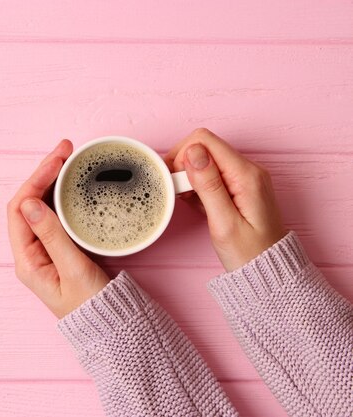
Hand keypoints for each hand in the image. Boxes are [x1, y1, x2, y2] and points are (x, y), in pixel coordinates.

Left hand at [7, 139, 109, 318]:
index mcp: (26, 259)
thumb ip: (52, 236)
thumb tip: (30, 203)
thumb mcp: (73, 269)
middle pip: (29, 203)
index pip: (20, 209)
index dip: (35, 180)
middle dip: (44, 173)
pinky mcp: (60, 248)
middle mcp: (31, 252)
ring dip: (52, 181)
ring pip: (41, 207)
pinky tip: (72, 183)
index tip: (56, 161)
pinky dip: (62, 195)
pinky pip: (55, 215)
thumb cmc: (92, 306)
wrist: (110, 327)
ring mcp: (44, 249)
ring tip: (68, 159)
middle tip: (65, 150)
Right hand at [166, 128, 286, 271]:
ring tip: (187, 200)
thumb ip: (208, 185)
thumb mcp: (224, 223)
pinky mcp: (239, 186)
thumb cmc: (249, 254)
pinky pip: (211, 173)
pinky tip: (196, 203)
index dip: (182, 154)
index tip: (174, 179)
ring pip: (205, 159)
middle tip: (177, 192)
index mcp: (246, 175)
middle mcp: (248, 169)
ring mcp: (244, 177)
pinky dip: (197, 185)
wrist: (269, 273)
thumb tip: (193, 151)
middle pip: (204, 146)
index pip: (204, 140)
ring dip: (189, 176)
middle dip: (183, 164)